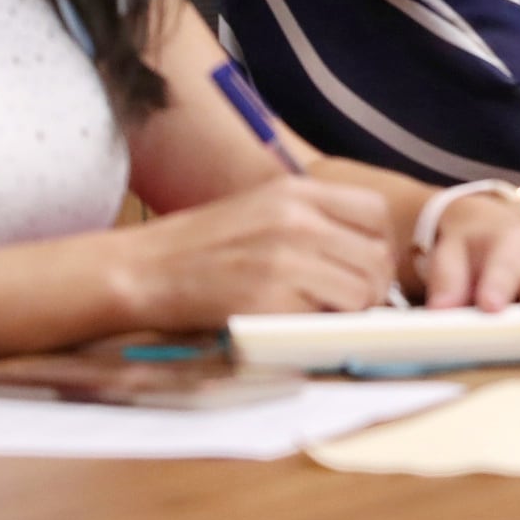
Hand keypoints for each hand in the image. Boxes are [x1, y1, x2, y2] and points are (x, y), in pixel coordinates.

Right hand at [127, 178, 396, 328]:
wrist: (142, 270)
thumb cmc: (201, 246)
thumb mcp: (262, 208)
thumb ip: (314, 220)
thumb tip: (369, 253)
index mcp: (296, 191)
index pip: (376, 212)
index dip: (377, 244)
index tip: (359, 265)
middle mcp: (297, 219)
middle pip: (377, 256)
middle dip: (370, 286)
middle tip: (343, 302)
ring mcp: (285, 259)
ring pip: (362, 291)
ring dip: (349, 311)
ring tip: (316, 313)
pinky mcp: (271, 301)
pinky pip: (328, 320)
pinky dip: (320, 328)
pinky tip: (292, 323)